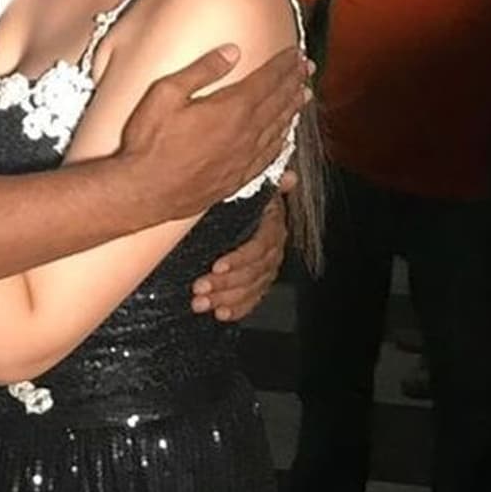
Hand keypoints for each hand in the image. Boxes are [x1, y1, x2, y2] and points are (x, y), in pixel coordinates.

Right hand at [119, 45, 309, 222]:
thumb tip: (232, 52)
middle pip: (278, 102)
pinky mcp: (238, 178)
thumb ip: (202, 71)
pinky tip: (285, 136)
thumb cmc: (150, 142)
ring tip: (303, 95)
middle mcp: (245, 133)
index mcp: (231, 108)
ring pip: (278, 128)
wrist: (144, 191)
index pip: (267, 80)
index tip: (294, 54)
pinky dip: (282, 141)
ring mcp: (244, 158)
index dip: (282, 65)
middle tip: (307, 68)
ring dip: (293, 109)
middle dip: (294, 82)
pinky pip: (270, 156)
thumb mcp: (166, 94)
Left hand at [191, 186, 290, 319]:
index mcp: (272, 226)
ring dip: (225, 298)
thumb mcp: (254, 187)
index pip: (259, 247)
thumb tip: (291, 177)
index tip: (217, 266)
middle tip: (199, 288)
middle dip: (225, 284)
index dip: (239, 259)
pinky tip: (222, 314)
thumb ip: (269, 184)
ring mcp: (268, 268)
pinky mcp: (261, 281)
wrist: (252, 207)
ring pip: (250, 288)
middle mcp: (274, 250)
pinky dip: (239, 308)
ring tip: (201, 303)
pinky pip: (253, 298)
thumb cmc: (248, 196)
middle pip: (252, 273)